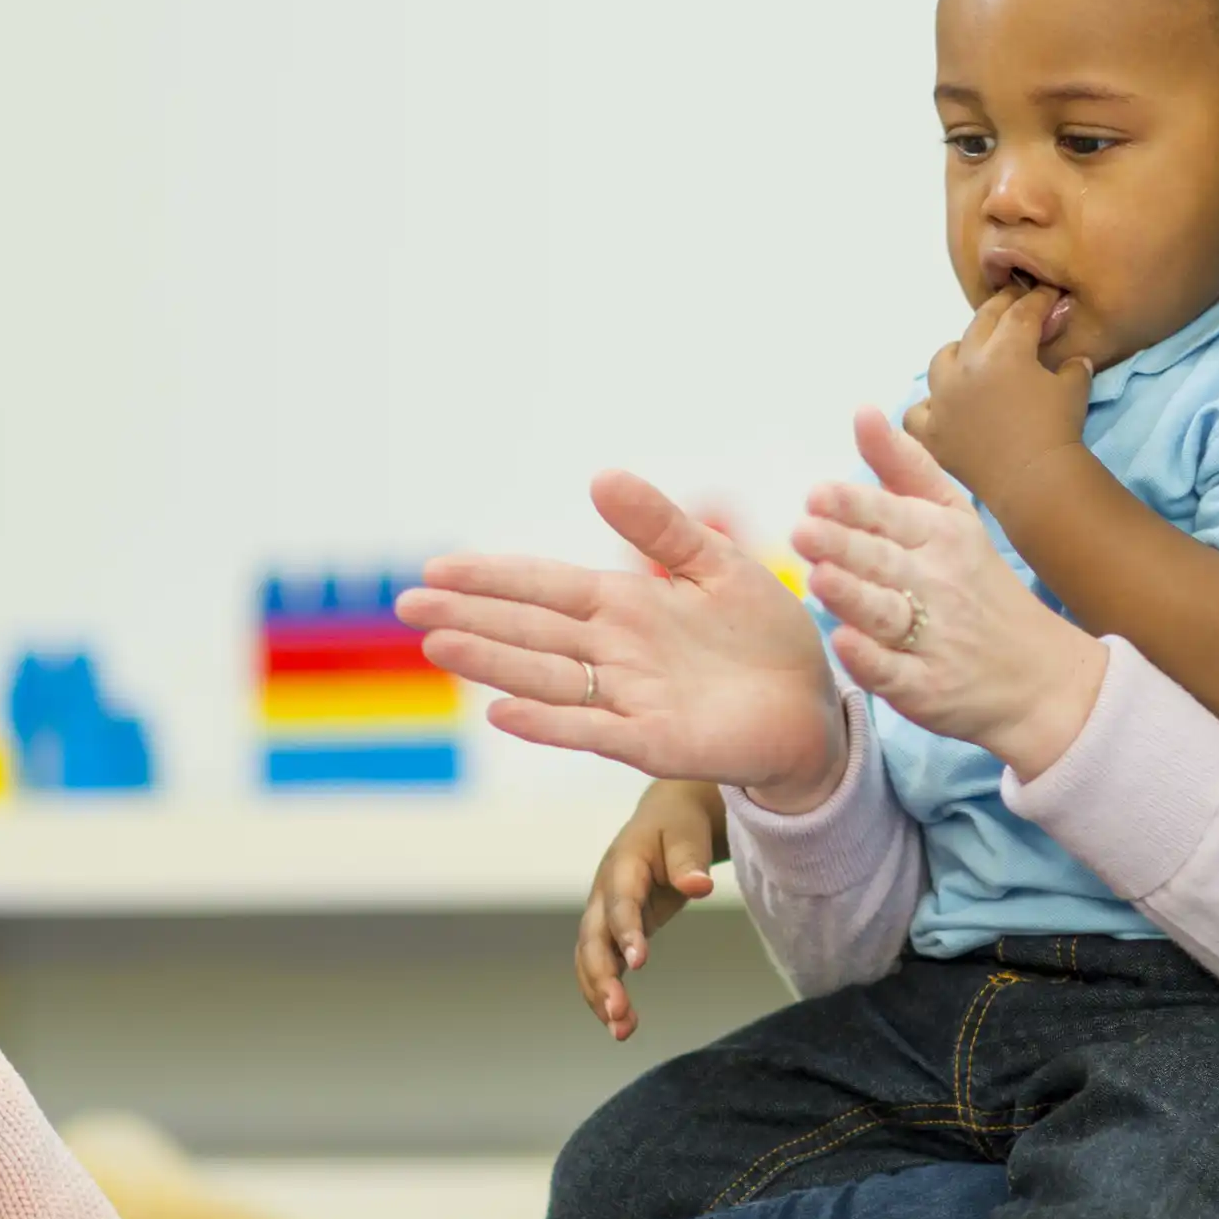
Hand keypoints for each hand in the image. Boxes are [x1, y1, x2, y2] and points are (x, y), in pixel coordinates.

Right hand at [400, 473, 846, 809]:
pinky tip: (502, 710)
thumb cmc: (765, 636)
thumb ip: (661, 527)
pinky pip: (592, 730)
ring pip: (546, 677)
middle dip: (470, 617)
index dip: (492, 577)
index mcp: (626, 606)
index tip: (436, 568)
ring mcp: (629, 699)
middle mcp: (615, 653)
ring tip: (438, 646)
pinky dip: (548, 723)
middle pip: (529, 631)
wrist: (812, 704)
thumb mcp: (715, 565)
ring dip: (492, 662)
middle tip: (406, 605)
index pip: (545, 586)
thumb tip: (599, 476)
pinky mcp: (655, 742)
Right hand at [580, 779, 724, 1041]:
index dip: (625, 932)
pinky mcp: (612, 932)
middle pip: (593, 939)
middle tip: (617, 1013)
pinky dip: (607, 994)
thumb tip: (699, 886)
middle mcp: (603, 894)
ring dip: (600, 995)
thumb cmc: (678, 827)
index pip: (620, 903)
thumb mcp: (687, 835)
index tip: (638, 963)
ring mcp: (603, 915)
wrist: (665, 819)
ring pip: (590, 959)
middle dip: (601, 978)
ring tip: (622, 1031)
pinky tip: (624, 1024)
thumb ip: (689, 861)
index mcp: (621, 866)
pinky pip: (603, 966)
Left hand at [795, 409, 1109, 777]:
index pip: (892, 515)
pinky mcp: (927, 687)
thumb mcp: (952, 517)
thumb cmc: (979, 585)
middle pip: (883, 562)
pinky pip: (895, 673)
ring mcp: (934, 639)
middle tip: (803, 530)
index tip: (818, 493)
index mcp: (941, 537)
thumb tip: (862, 411)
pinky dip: (871, 660)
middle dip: (844, 545)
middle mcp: (938, 584)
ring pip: (886, 614)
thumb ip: (903, 467)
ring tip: (819, 578)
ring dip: (853, 596)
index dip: (855, 506)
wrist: (1040, 675)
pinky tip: (846, 644)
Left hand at [908, 286, 1091, 514]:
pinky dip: (931, 406)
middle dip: (1000, 311)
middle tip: (1013, 307)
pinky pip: (918, 411)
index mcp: (1005, 351)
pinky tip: (943, 408)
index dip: (1037, 301)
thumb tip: (1076, 359)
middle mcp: (967, 366)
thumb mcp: (1075, 389)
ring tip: (971, 359)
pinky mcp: (932, 432)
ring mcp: (944, 399)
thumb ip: (1073, 366)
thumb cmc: (1058, 430)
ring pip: (942, 359)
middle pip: (979, 324)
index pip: (1021, 313)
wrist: (1034, 480)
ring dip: (958, 352)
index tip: (1046, 295)